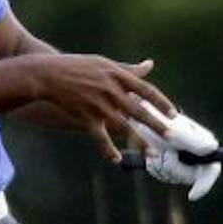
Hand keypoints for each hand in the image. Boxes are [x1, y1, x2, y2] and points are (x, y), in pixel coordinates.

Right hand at [16, 54, 174, 162]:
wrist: (48, 74)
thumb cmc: (78, 67)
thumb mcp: (105, 64)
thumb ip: (129, 69)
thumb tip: (150, 64)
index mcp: (118, 75)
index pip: (146, 90)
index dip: (162, 102)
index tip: (173, 114)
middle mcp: (111, 90)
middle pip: (139, 111)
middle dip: (156, 125)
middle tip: (170, 136)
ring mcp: (99, 104)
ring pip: (124, 127)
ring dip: (139, 142)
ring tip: (152, 154)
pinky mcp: (85, 117)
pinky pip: (100, 137)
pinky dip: (108, 150)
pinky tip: (117, 159)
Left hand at [129, 103, 221, 201]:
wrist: (141, 116)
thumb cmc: (159, 120)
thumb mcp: (176, 132)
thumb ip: (194, 141)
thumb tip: (213, 148)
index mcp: (204, 144)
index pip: (211, 171)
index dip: (204, 185)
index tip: (191, 196)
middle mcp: (196, 154)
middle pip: (190, 177)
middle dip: (174, 170)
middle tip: (163, 156)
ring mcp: (183, 160)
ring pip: (174, 177)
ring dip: (161, 166)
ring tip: (155, 148)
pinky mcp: (169, 163)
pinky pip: (162, 174)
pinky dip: (154, 166)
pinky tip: (151, 154)